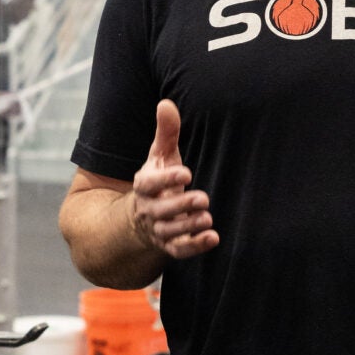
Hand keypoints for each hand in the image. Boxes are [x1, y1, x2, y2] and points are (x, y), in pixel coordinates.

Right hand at [130, 99, 217, 262]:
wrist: (141, 219)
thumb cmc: (158, 181)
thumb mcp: (160, 156)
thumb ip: (166, 132)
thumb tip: (166, 103)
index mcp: (143, 186)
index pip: (147, 184)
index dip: (165, 179)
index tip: (185, 173)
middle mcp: (148, 210)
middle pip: (161, 211)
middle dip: (181, 205)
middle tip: (202, 198)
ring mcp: (159, 230)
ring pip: (170, 232)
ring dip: (188, 226)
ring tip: (207, 218)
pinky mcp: (170, 246)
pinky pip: (179, 251)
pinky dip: (195, 247)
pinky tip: (213, 238)